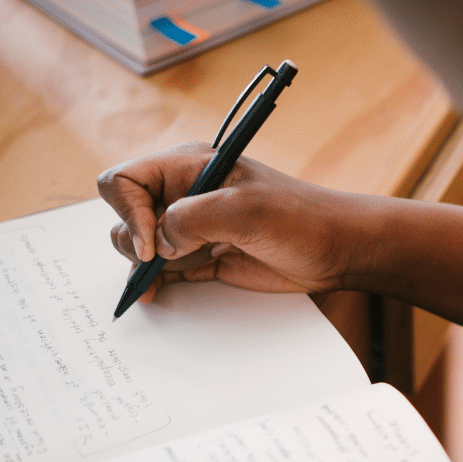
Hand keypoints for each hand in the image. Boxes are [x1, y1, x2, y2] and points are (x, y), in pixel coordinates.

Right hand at [97, 142, 365, 303]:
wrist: (336, 250)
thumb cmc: (301, 218)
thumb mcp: (245, 211)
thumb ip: (191, 220)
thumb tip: (156, 242)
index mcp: (189, 167)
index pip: (126, 180)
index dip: (128, 211)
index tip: (152, 241)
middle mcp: (184, 194)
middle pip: (127, 214)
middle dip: (132, 241)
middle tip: (156, 261)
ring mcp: (193, 228)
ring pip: (141, 245)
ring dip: (142, 266)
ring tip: (154, 284)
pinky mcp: (204, 257)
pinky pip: (164, 269)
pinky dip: (154, 281)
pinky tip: (155, 294)